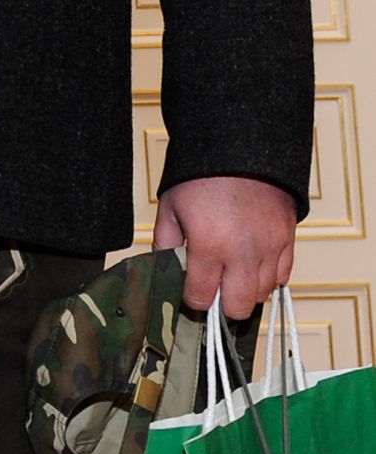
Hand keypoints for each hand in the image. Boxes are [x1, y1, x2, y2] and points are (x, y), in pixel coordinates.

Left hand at [153, 174, 296, 316]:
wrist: (238, 146)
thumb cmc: (200, 174)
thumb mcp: (170, 206)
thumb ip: (165, 242)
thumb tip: (165, 268)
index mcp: (208, 245)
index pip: (201, 297)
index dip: (192, 300)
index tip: (190, 293)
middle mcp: (242, 252)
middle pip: (238, 307)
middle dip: (222, 305)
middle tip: (213, 291)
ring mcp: (269, 247)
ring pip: (262, 294)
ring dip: (246, 291)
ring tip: (231, 275)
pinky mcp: (287, 239)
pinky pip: (282, 276)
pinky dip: (268, 277)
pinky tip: (251, 265)